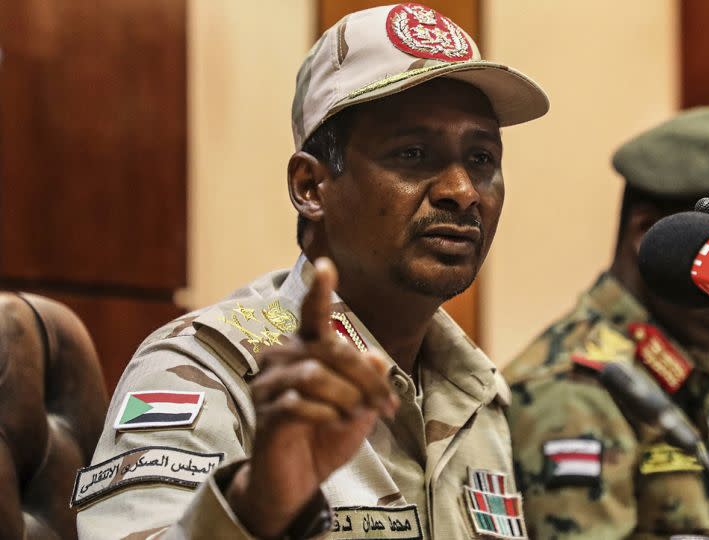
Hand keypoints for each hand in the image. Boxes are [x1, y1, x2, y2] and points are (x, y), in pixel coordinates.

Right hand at [227, 258, 397, 537]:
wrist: (297, 482)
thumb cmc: (325, 437)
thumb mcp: (359, 408)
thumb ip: (368, 381)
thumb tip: (377, 355)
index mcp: (305, 352)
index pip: (311, 316)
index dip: (319, 291)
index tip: (325, 265)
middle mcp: (282, 361)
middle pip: (330, 350)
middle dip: (366, 377)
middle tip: (386, 404)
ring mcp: (270, 387)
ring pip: (316, 375)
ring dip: (347, 397)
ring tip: (356, 416)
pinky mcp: (265, 415)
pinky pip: (301, 404)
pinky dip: (326, 414)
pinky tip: (334, 424)